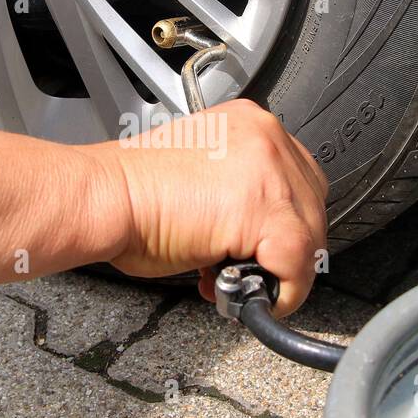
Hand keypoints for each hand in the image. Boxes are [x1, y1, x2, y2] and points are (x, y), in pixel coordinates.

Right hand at [85, 99, 327, 315]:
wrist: (105, 197)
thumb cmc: (134, 191)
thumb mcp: (202, 172)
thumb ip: (239, 190)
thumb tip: (260, 232)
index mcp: (252, 124)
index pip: (299, 178)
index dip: (283, 222)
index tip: (264, 246)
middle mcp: (267, 138)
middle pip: (312, 207)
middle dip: (283, 249)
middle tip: (245, 268)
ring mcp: (270, 172)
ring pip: (309, 238)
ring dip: (278, 272)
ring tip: (232, 279)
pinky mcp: (264, 211)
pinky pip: (298, 263)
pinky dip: (281, 290)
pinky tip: (242, 292)